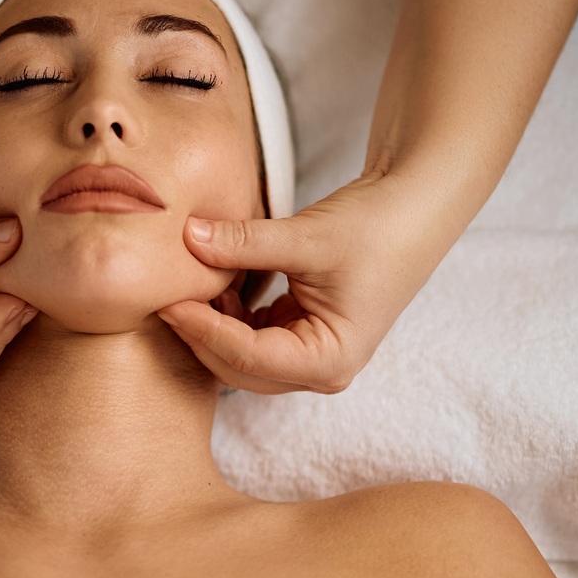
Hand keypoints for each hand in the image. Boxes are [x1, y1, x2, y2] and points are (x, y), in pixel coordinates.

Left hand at [158, 170, 454, 394]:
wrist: (414, 208)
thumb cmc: (377, 227)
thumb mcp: (305, 237)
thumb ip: (243, 243)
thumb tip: (187, 237)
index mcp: (329, 360)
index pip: (248, 356)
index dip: (203, 330)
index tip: (167, 301)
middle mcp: (322, 369)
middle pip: (240, 368)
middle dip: (201, 336)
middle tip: (163, 297)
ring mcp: (312, 356)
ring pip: (241, 357)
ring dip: (213, 327)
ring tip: (186, 287)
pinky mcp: (304, 335)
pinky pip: (252, 338)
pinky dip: (229, 317)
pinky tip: (213, 286)